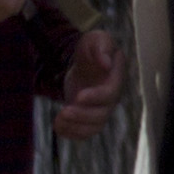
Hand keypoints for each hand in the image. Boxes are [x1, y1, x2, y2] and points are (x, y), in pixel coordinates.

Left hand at [52, 25, 124, 140]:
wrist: (85, 65)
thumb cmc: (92, 50)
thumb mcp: (95, 40)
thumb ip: (100, 46)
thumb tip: (106, 63)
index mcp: (115, 78)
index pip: (110, 93)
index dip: (96, 97)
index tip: (79, 96)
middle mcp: (111, 97)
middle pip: (102, 115)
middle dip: (82, 116)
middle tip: (64, 111)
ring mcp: (101, 109)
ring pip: (94, 127)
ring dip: (76, 127)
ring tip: (59, 118)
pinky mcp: (90, 118)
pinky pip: (84, 133)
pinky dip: (71, 133)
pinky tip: (58, 124)